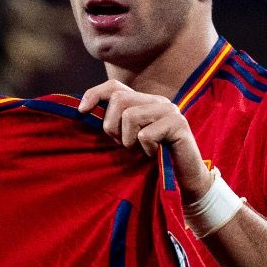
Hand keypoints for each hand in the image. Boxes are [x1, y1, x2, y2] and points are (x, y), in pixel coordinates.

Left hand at [78, 80, 210, 200]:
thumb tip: (84, 112)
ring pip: (130, 116)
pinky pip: (146, 134)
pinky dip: (145, 149)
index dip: (94, 94)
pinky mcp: (179, 124)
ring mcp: (170, 111)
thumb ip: (115, 124)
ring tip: (140, 150)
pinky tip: (154, 154)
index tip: (81, 111)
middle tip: (124, 145)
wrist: (185, 180)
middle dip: (112, 126)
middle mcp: (158, 101)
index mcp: (144, 102)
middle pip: (120, 99)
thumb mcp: (129, 140)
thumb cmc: (153, 161)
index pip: (114, 87)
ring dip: (129, 140)